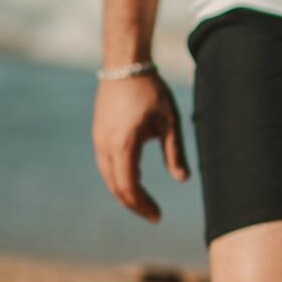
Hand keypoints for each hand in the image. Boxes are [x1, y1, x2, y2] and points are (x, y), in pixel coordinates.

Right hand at [91, 74, 190, 221]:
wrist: (125, 66)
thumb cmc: (151, 91)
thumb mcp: (170, 121)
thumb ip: (175, 152)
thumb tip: (183, 180)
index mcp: (123, 144)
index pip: (129, 186)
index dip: (142, 205)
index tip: (157, 216)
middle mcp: (105, 146)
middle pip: (116, 186)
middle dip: (134, 204)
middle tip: (153, 215)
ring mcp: (99, 140)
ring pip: (108, 177)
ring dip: (125, 193)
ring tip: (144, 203)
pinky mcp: (98, 135)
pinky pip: (105, 165)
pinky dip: (118, 179)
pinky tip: (132, 182)